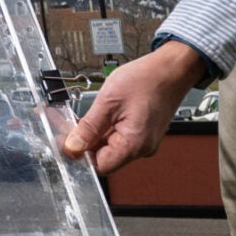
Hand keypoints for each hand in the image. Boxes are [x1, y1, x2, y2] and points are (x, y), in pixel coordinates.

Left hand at [60, 40, 204, 175]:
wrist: (171, 68)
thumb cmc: (147, 79)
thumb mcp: (109, 101)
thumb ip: (88, 127)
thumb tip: (72, 147)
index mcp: (134, 144)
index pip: (100, 166)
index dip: (80, 155)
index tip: (65, 141)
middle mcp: (142, 149)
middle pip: (104, 157)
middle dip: (84, 142)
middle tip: (68, 124)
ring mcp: (144, 142)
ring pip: (110, 147)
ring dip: (94, 134)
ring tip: (86, 115)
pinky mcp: (143, 134)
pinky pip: (119, 138)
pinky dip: (106, 129)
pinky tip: (100, 115)